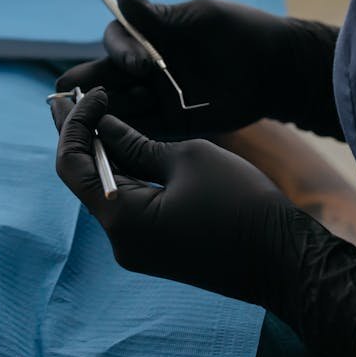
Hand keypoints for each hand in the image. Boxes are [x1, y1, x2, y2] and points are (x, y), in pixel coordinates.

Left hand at [51, 88, 355, 356]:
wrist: (286, 261)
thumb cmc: (242, 204)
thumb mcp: (187, 158)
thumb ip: (137, 142)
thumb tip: (103, 125)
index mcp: (121, 218)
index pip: (72, 165)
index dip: (75, 124)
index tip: (93, 95)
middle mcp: (119, 240)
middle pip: (85, 179)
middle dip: (80, 135)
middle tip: (69, 95)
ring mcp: (137, 248)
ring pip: (106, 190)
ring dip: (102, 151)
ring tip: (94, 110)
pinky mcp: (155, 248)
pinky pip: (128, 203)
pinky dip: (124, 171)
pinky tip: (122, 142)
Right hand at [58, 0, 342, 139]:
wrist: (278, 71)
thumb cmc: (241, 33)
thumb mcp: (200, 19)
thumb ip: (157, 16)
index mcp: (152, 36)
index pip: (117, 40)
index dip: (119, 50)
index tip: (140, 63)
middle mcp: (149, 67)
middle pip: (106, 75)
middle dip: (87, 85)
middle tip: (68, 95)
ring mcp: (158, 96)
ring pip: (118, 104)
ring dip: (102, 110)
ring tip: (87, 120)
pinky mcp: (172, 123)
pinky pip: (141, 130)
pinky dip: (123, 133)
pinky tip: (109, 138)